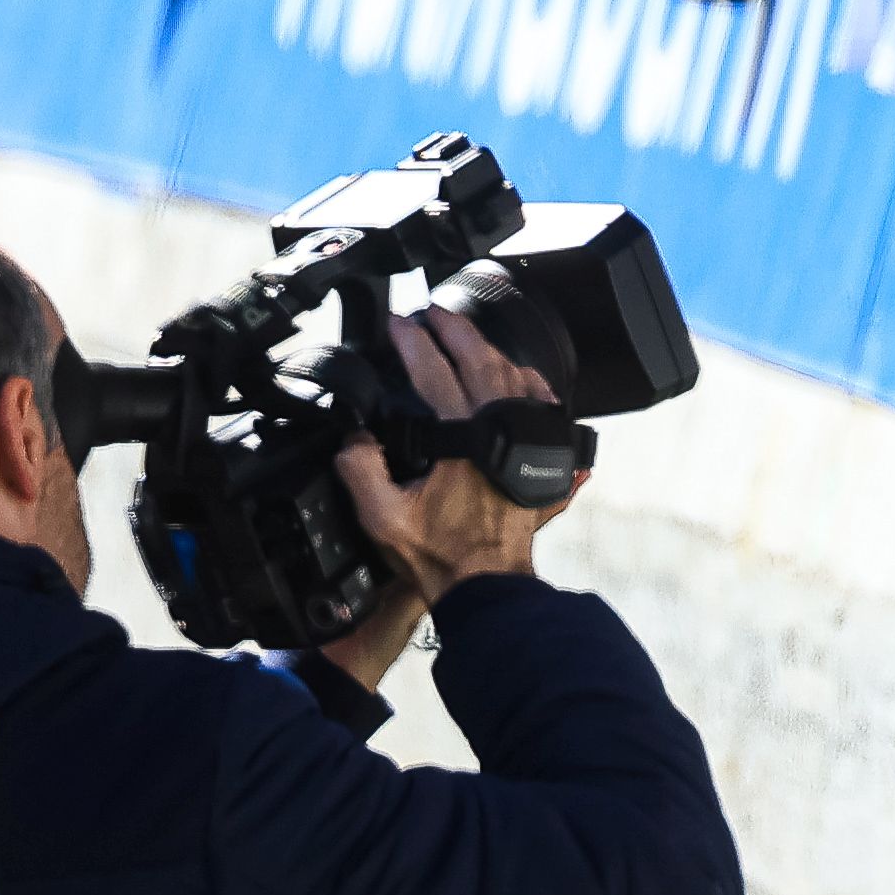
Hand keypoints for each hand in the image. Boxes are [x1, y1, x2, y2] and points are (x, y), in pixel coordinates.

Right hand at [316, 306, 564, 686]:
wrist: (488, 583)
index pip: (434, 371)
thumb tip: (354, 435)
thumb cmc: (439, 554)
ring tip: (462, 332)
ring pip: (511, 373)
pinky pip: (538, 399)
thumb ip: (361, 470)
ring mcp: (526, 438)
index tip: (397, 324)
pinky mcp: (540, 452)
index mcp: (464, 437)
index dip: (412, 343)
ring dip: (485, 347)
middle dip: (453, 329)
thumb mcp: (383, 517)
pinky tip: (513, 370)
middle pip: (480, 358)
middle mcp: (501, 428)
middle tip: (431, 311)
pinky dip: (522, 377)